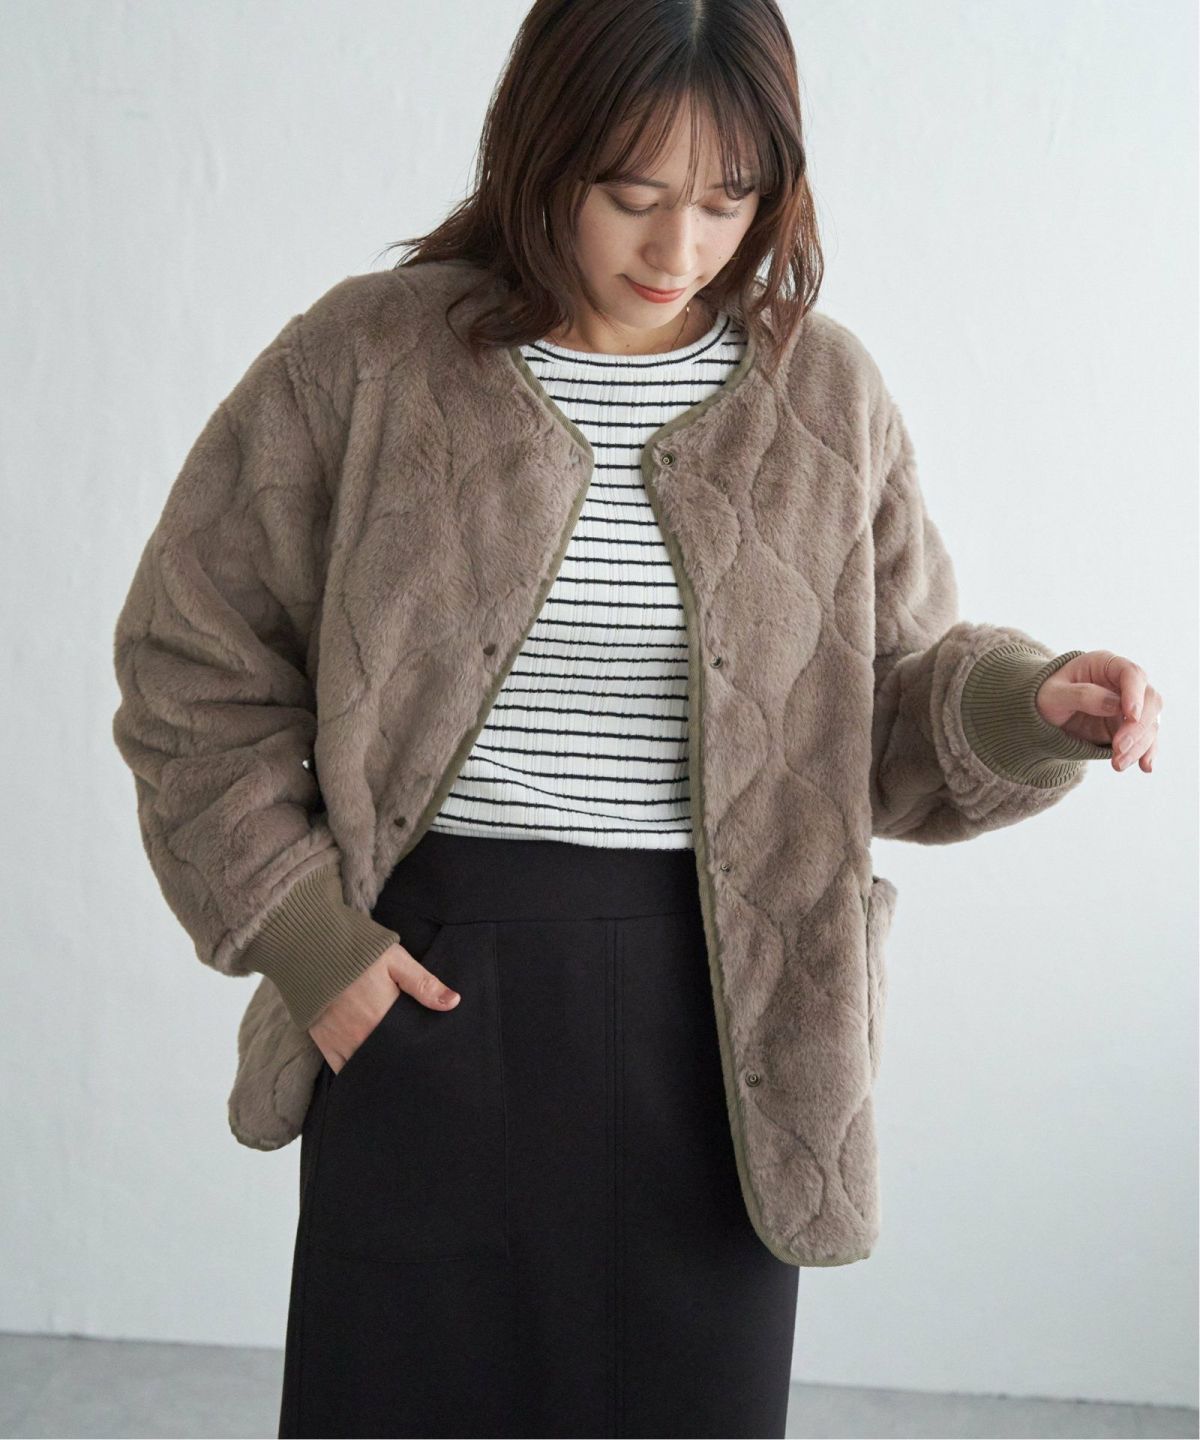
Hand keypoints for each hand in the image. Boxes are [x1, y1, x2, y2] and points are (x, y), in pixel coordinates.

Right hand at [307, 942, 459, 1073]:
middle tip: (415, 1069)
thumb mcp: (395, 960)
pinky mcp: (324, 1042)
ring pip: (366, 1068)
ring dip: (379, 1071)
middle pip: (387, 1061)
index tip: (429, 1059)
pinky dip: (354, 1073)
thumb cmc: (357, 952)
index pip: (407, 1047)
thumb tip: (453, 1002)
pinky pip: (341, 1068)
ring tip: (394, 1074)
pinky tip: (367, 1075)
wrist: (309, 947)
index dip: (418, 1055)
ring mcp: (341, 1042)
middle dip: (401, 1065)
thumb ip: (424, 984)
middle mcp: (361, 1036)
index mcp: (382, 1017)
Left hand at [1035, 649, 1161, 773]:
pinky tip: (1145, 767)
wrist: (1041, 713)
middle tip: (1118, 748)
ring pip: (1149, 722)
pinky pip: (1145, 738)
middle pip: (1149, 700)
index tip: (1130, 716)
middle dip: (1137, 727)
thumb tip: (1115, 705)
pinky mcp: (1129, 727)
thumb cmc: (1044, 696)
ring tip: (1118, 764)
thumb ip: (1082, 695)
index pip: (1131, 673)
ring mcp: (1130, 706)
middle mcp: (1123, 683)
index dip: (1135, 694)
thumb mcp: (1053, 694)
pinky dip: (1146, 752)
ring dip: (1139, 745)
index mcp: (1105, 665)